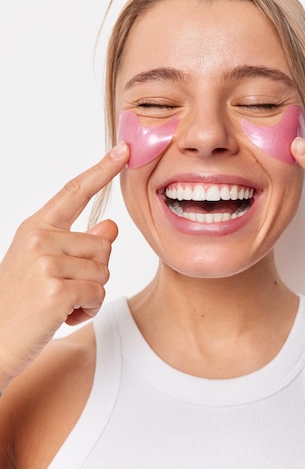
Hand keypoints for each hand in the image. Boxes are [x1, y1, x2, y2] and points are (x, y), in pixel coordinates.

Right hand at [0, 142, 128, 389]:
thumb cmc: (17, 304)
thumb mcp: (43, 264)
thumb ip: (77, 243)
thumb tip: (111, 225)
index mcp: (35, 228)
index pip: (74, 192)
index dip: (102, 170)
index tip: (123, 151)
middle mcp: (39, 239)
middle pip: (103, 244)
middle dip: (94, 270)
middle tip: (63, 288)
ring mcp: (46, 263)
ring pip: (104, 270)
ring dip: (90, 293)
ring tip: (59, 304)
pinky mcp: (56, 290)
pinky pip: (97, 293)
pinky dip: (87, 310)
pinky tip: (62, 317)